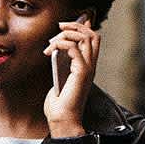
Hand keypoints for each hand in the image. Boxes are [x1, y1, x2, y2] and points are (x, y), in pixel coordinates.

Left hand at [42, 19, 98, 137]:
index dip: (83, 26)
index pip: (93, 39)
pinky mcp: (82, 72)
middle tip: (60, 26)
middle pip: (92, 35)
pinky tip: (51, 50)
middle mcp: (91, 66)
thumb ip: (61, 64)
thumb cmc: (59, 103)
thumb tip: (55, 50)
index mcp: (87, 66)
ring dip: (67, 34)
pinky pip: (75, 49)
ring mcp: (88, 69)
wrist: (62, 119)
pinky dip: (62, 44)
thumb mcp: (59, 77)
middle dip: (76, 25)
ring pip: (87, 38)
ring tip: (52, 42)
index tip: (65, 24)